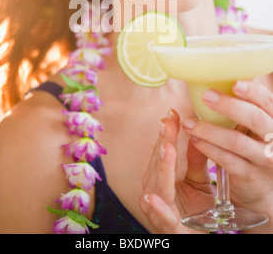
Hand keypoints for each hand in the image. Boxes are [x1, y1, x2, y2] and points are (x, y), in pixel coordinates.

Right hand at [140, 110, 214, 233]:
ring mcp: (157, 210)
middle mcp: (153, 191)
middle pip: (158, 165)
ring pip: (158, 186)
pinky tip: (153, 196)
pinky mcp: (168, 228)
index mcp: (159, 178)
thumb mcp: (199, 182)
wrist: (195, 238)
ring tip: (167, 150)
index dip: (167, 133)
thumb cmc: (194, 211)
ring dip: (161, 169)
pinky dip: (158, 208)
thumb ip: (197, 161)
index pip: (162, 151)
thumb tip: (198, 132)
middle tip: (168, 124)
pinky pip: (163, 217)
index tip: (173, 114)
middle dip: (163, 144)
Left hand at [182, 80, 272, 223]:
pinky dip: (209, 149)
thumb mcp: (256, 126)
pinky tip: (195, 140)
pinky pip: (227, 160)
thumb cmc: (254, 146)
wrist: (263, 188)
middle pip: (255, 118)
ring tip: (189, 123)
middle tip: (207, 96)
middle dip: (230, 106)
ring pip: (237, 141)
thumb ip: (244, 106)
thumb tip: (219, 76)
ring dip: (209, 130)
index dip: (252, 91)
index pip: (267, 102)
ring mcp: (264, 159)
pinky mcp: (250, 176)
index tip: (234, 82)